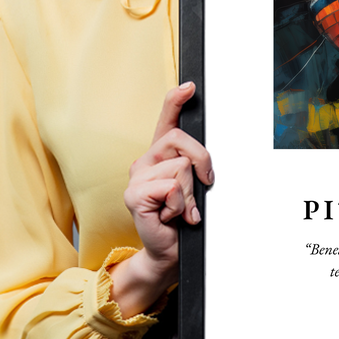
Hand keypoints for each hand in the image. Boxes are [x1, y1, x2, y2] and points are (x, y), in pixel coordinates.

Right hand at [109, 82, 213, 316]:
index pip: (166, 120)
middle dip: (202, 162)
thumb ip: (195, 167)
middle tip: (202, 186)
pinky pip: (171, 187)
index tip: (190, 86)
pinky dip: (180, 205)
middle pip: (181, 140)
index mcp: (160, 155)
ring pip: (180, 167)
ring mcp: (136, 177)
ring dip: (190, 193)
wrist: (169, 251)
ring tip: (181, 209)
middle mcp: (145, 161)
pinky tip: (171, 216)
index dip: (176, 100)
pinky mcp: (134, 195)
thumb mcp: (194, 186)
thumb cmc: (183, 218)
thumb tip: (204, 159)